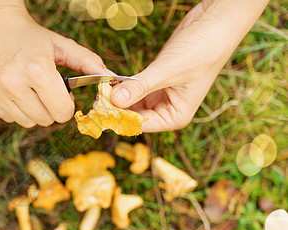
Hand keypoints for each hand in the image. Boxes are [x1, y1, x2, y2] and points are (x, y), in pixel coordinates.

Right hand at [0, 3, 111, 127]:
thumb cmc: (32, 36)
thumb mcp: (61, 45)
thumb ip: (88, 63)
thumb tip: (112, 78)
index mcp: (37, 69)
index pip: (62, 111)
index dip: (66, 105)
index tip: (63, 95)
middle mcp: (12, 81)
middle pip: (44, 120)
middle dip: (50, 109)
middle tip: (45, 91)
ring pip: (26, 122)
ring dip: (33, 111)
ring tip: (29, 90)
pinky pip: (8, 118)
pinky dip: (15, 109)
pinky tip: (13, 90)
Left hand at [110, 0, 268, 131]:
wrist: (214, 24)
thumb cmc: (202, 50)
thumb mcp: (168, 71)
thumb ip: (140, 87)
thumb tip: (114, 101)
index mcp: (175, 116)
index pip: (141, 125)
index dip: (120, 118)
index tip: (100, 109)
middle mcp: (168, 110)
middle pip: (134, 116)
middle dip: (116, 109)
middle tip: (96, 99)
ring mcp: (161, 96)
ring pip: (132, 103)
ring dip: (118, 98)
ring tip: (100, 90)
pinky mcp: (155, 82)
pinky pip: (135, 89)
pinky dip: (124, 87)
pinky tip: (111, 83)